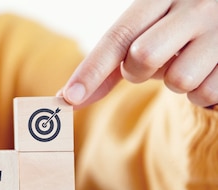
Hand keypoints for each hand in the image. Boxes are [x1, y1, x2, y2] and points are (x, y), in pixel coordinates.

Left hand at [61, 0, 217, 108]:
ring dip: (177, 84)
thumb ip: (109, 63)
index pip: (118, 35)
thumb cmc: (178, 31)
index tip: (68, 98)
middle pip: (143, 57)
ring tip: (191, 63)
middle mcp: (193, 6)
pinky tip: (211, 71)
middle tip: (155, 64)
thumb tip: (68, 97)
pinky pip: (207, 94)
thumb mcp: (146, 32)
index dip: (91, 70)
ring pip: (178, 80)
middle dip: (139, 72)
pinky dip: (203, 95)